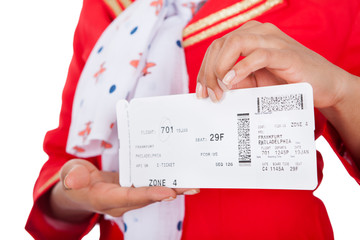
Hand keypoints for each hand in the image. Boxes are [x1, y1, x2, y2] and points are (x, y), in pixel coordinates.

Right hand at [50, 159, 198, 221]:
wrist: (79, 190)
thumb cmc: (74, 180)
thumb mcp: (69, 175)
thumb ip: (73, 176)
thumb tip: (74, 180)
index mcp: (105, 198)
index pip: (129, 197)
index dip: (149, 195)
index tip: (169, 192)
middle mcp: (121, 202)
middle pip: (148, 198)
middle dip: (170, 193)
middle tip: (192, 187)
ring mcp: (129, 198)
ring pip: (153, 194)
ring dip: (174, 190)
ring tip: (194, 184)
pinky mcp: (134, 191)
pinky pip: (152, 188)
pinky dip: (166, 184)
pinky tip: (182, 179)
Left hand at [196, 20, 350, 108]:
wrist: (324, 86)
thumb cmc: (289, 82)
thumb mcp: (255, 83)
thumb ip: (236, 82)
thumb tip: (212, 88)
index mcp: (250, 37)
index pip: (217, 47)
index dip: (204, 69)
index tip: (200, 91)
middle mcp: (259, 33)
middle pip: (221, 44)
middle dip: (208, 71)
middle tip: (209, 94)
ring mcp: (273, 41)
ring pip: (235, 42)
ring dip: (221, 68)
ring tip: (220, 89)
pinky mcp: (286, 54)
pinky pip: (259, 54)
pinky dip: (241, 67)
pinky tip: (231, 81)